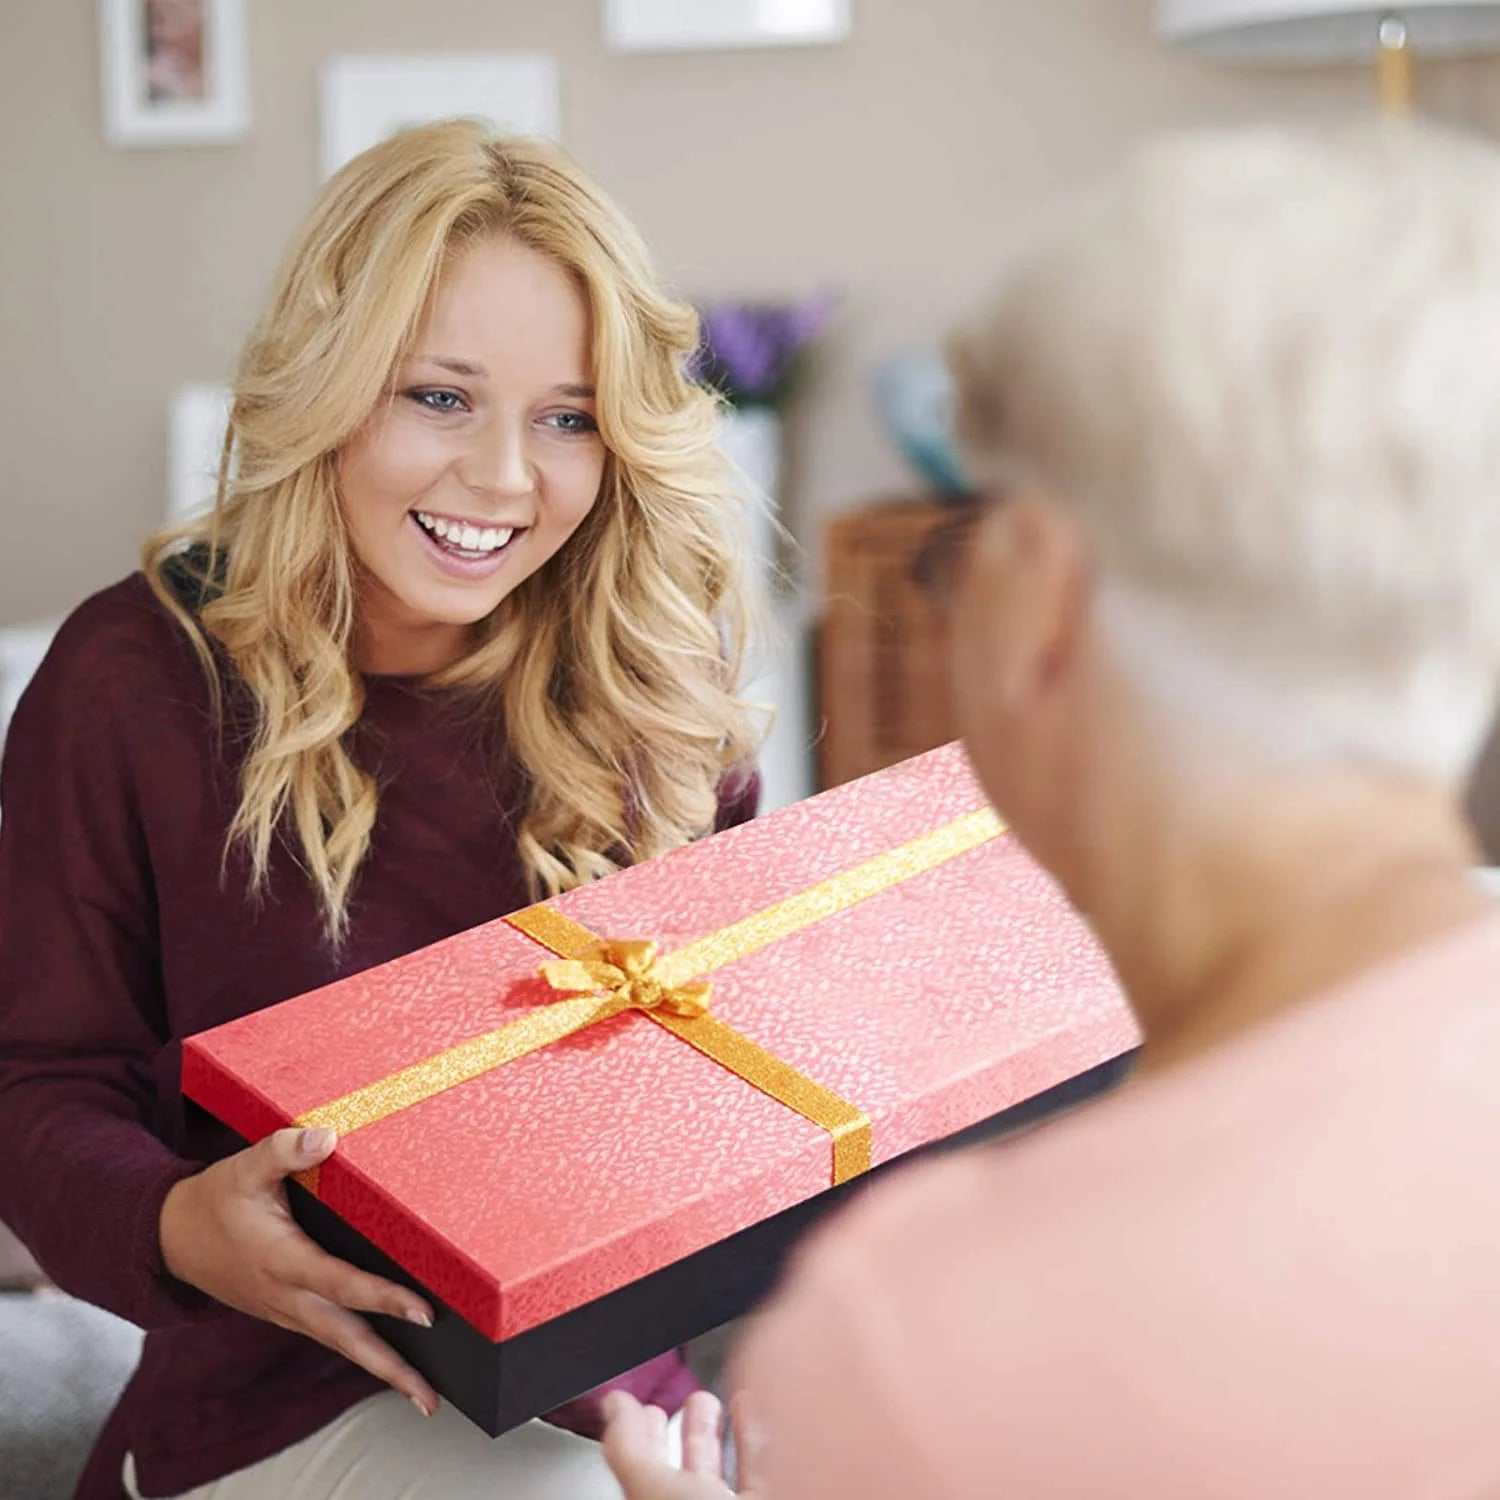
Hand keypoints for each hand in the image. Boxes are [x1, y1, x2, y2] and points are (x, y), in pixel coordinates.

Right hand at [159, 1126, 438, 1415]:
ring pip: (341, 1344)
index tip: (422, 1312)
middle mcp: (287, 1296)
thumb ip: (284, 1151)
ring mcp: (287, 1311)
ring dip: (381, 1371)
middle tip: (428, 1398)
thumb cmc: (216, 1200)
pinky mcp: (289, 1313)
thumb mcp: (245, 1168)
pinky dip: (362, 1352)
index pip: (340, 1283)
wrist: (174, 1238)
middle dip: (388, 1369)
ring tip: (423, 1396)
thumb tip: (326, 1136)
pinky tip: (391, 1362)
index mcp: (282, 1260)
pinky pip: (331, 1336)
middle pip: (345, 1338)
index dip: (382, 1297)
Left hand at [603, 1390, 768, 1499]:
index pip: (641, 1480)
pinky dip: (752, 1436)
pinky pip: (758, 1469)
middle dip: (678, 1436)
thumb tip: (612, 1406)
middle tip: (677, 1404)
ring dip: (712, 1433)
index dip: (636, 1442)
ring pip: (718, 1475)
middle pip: (681, 1479)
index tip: (637, 1411)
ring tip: (707, 1400)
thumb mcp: (651, 1489)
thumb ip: (627, 1447)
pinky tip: (748, 1411)